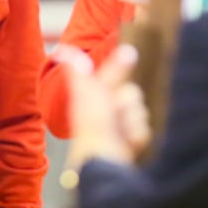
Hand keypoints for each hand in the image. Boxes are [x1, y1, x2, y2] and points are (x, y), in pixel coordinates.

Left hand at [59, 44, 150, 169]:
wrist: (102, 157)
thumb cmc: (90, 125)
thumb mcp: (84, 94)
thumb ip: (78, 72)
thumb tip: (63, 50)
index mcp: (96, 97)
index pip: (114, 77)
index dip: (118, 68)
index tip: (129, 54)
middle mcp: (109, 110)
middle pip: (132, 93)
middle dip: (126, 103)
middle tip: (113, 112)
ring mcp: (122, 126)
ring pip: (140, 111)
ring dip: (131, 121)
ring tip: (119, 132)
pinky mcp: (133, 140)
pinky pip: (145, 129)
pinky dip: (136, 135)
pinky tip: (127, 143)